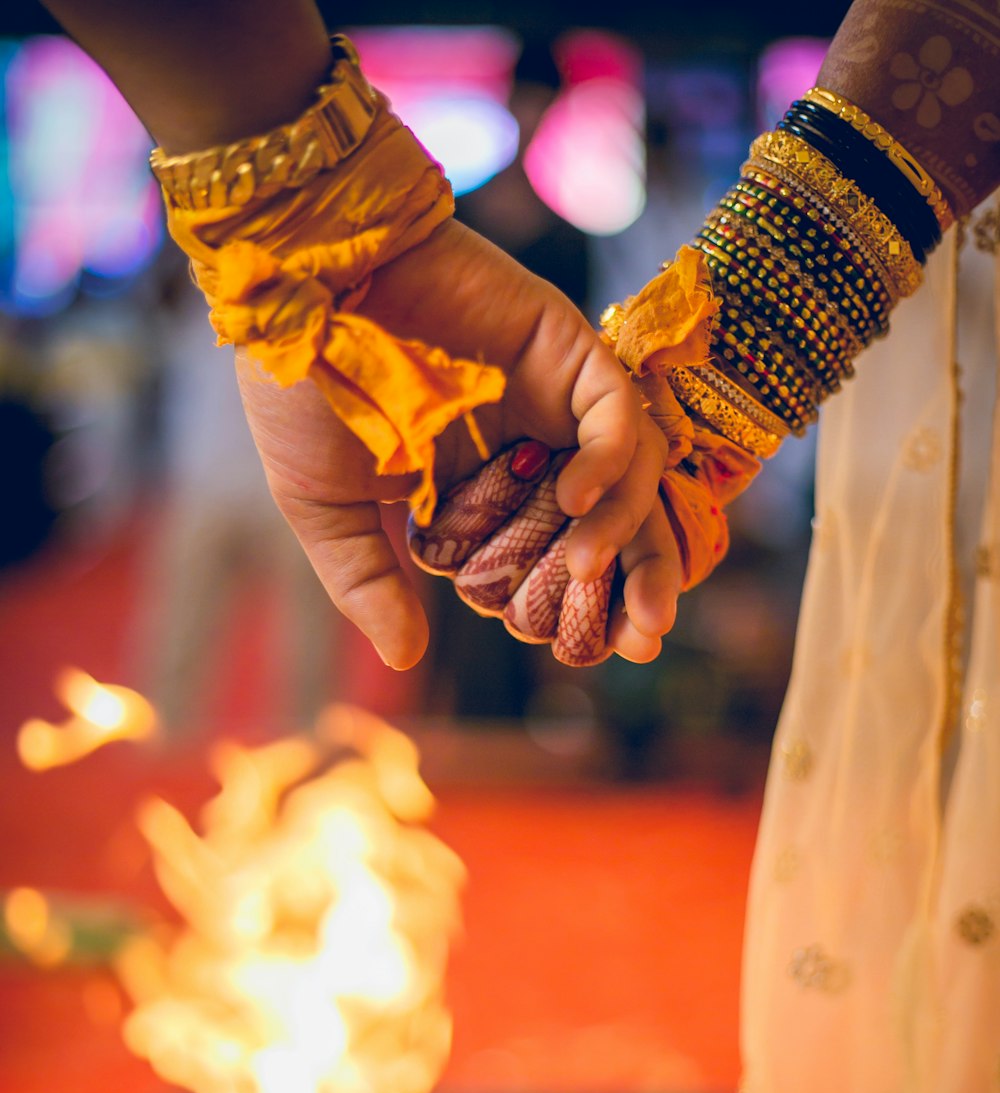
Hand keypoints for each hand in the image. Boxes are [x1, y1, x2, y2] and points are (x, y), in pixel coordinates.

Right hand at [236, 217, 676, 669]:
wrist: (293, 283)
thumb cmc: (300, 388)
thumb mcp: (324, 507)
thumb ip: (366, 582)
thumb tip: (405, 658)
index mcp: (479, 493)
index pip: (554, 561)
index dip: (576, 609)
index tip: (579, 651)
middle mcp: (529, 449)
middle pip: (616, 527)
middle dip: (640, 587)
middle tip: (642, 643)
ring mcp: (552, 398)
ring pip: (634, 475)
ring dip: (625, 531)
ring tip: (585, 570)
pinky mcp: (566, 347)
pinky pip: (618, 411)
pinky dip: (612, 459)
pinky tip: (575, 496)